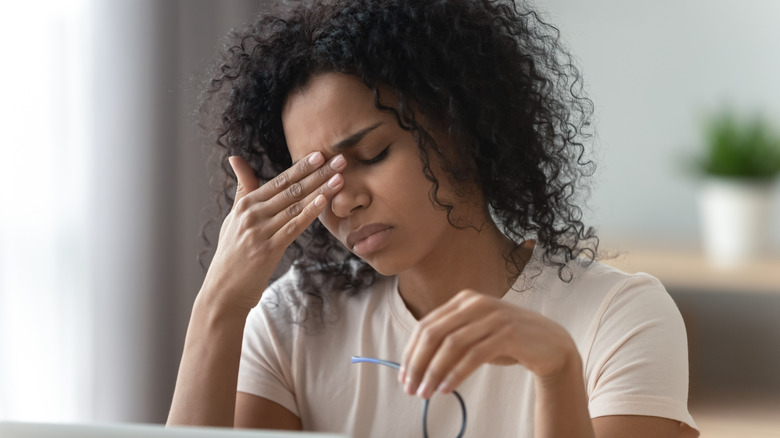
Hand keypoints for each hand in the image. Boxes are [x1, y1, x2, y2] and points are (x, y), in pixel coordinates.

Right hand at [200, 152, 345, 311]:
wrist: (223, 291)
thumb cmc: (232, 253)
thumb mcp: (233, 218)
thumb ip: (242, 189)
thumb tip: (235, 158)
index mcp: (246, 204)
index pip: (280, 180)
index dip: (302, 166)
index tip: (321, 153)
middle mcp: (252, 214)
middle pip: (291, 189)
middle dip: (318, 173)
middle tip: (340, 159)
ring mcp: (260, 231)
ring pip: (295, 205)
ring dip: (320, 190)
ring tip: (340, 177)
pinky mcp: (268, 250)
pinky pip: (293, 227)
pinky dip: (309, 213)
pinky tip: (324, 201)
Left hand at [399, 290, 577, 398]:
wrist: (552, 343)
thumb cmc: (508, 340)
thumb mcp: (476, 333)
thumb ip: (451, 338)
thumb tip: (416, 364)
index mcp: (463, 299)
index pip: (426, 325)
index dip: (410, 352)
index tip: (403, 376)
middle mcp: (476, 303)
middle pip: (434, 334)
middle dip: (417, 363)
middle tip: (410, 388)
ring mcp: (493, 316)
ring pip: (451, 345)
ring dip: (434, 371)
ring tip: (426, 392)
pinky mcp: (508, 333)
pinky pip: (473, 355)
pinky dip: (456, 373)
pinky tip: (446, 388)